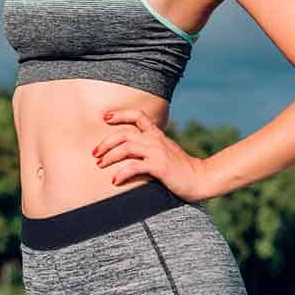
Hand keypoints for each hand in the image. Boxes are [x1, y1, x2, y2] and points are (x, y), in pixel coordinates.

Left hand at [92, 109, 210, 202]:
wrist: (200, 179)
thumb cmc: (181, 168)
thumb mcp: (166, 151)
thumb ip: (151, 147)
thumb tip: (133, 150)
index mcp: (157, 134)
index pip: (138, 116)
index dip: (120, 114)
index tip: (105, 117)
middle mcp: (155, 140)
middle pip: (124, 133)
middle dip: (106, 141)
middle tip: (95, 152)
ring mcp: (157, 152)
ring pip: (126, 148)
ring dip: (109, 156)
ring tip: (100, 164)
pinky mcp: (159, 166)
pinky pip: (134, 167)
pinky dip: (122, 173)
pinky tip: (115, 180)